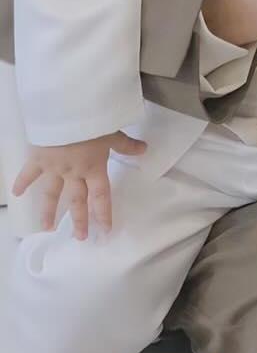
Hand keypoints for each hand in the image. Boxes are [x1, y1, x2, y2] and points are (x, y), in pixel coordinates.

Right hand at [11, 133, 146, 239]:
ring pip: (52, 194)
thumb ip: (126, 145)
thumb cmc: (94, 123)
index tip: (105, 230)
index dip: (103, 213)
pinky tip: (16, 193)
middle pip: (77, 200)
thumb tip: (145, 150)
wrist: (67, 115)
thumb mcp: (114, 134)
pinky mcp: (39, 159)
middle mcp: (74, 173)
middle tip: (80, 238)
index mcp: (94, 168)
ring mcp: (54, 168)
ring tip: (47, 228)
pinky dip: (22, 182)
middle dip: (79, 220)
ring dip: (49, 212)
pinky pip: (29, 173)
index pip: (101, 196)